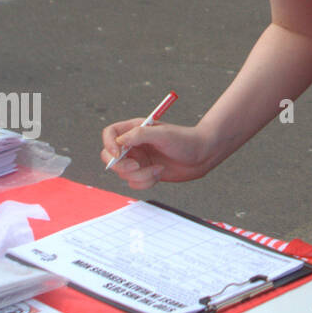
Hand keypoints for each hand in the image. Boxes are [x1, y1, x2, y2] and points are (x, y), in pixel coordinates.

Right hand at [100, 118, 215, 189]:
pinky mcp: (145, 172)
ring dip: (140, 175)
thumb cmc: (186, 140)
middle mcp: (134, 144)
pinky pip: (134, 183)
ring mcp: (139, 159)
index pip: (110, 134)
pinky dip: (145, 182)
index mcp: (136, 129)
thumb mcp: (163, 134)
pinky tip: (159, 173)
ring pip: (123, 173)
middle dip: (121, 166)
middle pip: (110, 157)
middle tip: (137, 167)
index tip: (118, 154)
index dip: (109, 144)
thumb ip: (140, 135)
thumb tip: (119, 141)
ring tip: (158, 169)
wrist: (203, 155)